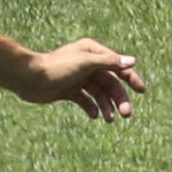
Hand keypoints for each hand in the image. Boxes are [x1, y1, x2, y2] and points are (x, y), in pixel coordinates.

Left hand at [23, 39, 146, 118]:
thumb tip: (132, 61)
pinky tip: (93, 116)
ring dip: (106, 106)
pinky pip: (86, 101)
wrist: (29, 79)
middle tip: (126, 114)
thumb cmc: (57, 68)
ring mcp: (79, 78)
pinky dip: (91, 108)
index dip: (131, 78)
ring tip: (109, 119)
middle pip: (110, 83)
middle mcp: (87, 64)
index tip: (141, 90)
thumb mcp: (86, 63)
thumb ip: (110, 63)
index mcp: (92, 52)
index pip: (118, 65)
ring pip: (99, 93)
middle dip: (118, 98)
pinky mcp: (70, 91)